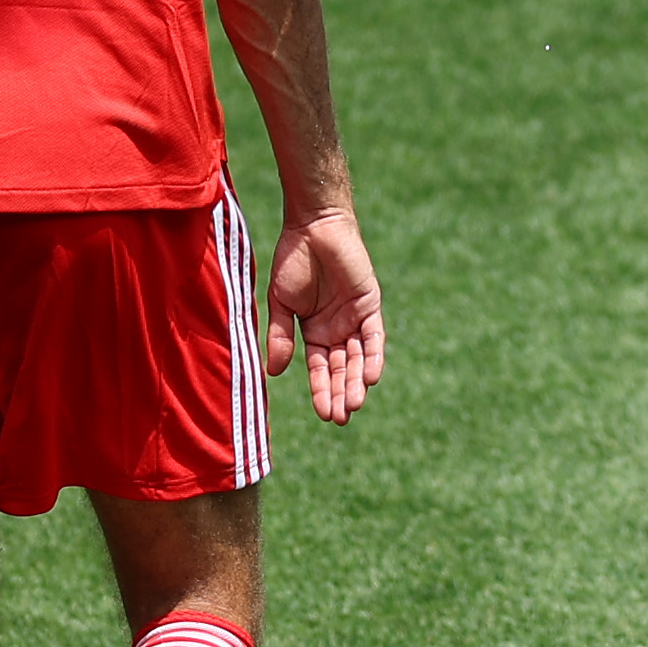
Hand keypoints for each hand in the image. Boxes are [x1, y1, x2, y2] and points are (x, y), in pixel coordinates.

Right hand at [265, 206, 385, 423]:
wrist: (312, 227)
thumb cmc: (292, 261)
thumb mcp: (280, 303)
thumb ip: (280, 336)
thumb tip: (273, 373)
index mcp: (315, 332)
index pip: (320, 370)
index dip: (322, 392)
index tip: (324, 415)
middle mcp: (337, 330)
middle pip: (341, 369)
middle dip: (341, 393)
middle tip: (341, 418)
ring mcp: (355, 319)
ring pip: (358, 358)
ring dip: (357, 381)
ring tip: (353, 404)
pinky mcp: (370, 305)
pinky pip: (374, 337)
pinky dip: (373, 356)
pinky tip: (370, 377)